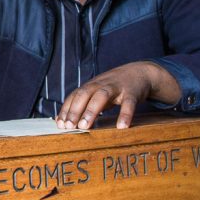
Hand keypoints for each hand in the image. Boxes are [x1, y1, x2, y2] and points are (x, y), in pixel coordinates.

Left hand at [56, 62, 179, 129]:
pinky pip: (129, 103)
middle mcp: (101, 84)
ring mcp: (116, 87)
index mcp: (91, 86)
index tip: (60, 124)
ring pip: (101, 96)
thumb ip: (82, 104)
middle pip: (84, 94)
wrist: (140, 73)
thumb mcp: (97, 92)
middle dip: (75, 110)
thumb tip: (62, 121)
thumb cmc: (114, 87)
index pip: (75, 96)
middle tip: (69, 127)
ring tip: (85, 126)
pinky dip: (125, 114)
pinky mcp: (132, 92)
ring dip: (91, 111)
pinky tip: (121, 127)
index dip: (66, 109)